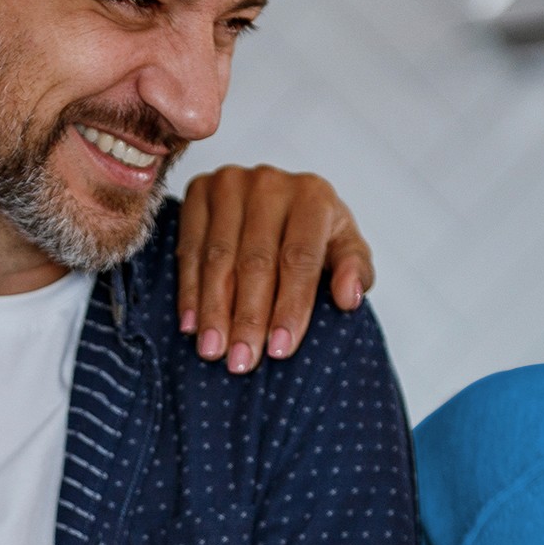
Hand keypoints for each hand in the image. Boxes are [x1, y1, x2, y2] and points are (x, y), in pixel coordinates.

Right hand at [175, 163, 374, 373]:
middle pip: (256, 261)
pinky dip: (189, 290)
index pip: (299, 258)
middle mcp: (270, 183)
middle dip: (248, 317)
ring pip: (219, 258)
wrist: (280, 200)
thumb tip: (349, 298)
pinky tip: (191, 325)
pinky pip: (190, 248)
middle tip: (241, 361)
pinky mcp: (199, 190)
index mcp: (313, 195)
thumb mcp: (345, 248)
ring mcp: (230, 183)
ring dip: (214, 310)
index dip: (289, 306)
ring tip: (213, 351)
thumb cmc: (316, 233)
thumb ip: (354, 271)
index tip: (279, 348)